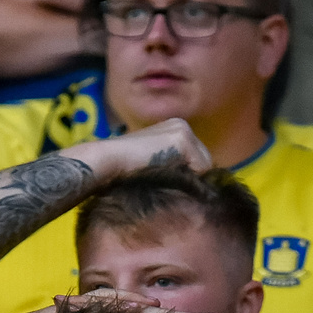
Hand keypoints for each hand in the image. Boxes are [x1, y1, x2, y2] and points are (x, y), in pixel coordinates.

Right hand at [79, 118, 213, 180]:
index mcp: (175, 128)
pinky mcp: (182, 140)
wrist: (106, 162)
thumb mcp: (151, 164)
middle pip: (205, 162)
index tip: (171, 184)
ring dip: (190, 180)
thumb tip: (195, 187)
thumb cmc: (122, 171)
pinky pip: (200, 171)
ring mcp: (183, 130)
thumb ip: (172, 167)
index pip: (198, 159)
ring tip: (165, 182)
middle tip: (170, 185)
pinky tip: (166, 179)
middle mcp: (181, 124)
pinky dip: (187, 180)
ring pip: (205, 167)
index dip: (189, 177)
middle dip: (192, 177)